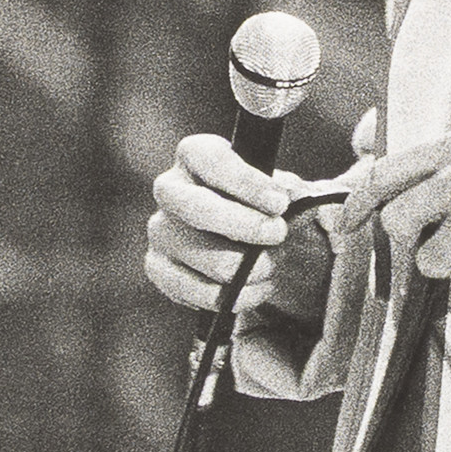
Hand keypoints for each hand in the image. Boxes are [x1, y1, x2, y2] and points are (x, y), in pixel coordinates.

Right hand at [145, 135, 336, 322]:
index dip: (246, 183)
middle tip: (278, 234)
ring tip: (273, 264)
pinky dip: (237, 296)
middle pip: (198, 209)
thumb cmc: (260, 203)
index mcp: (194, 155)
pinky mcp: (159, 268)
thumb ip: (287, 190)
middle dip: (245, 226)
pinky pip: (198, 292)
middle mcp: (169, 189)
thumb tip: (291, 197)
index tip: (279, 203)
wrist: (246, 238)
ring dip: (250, 267)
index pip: (211, 161)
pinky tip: (259, 286)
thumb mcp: (279, 188)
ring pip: (206, 258)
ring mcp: (160, 231)